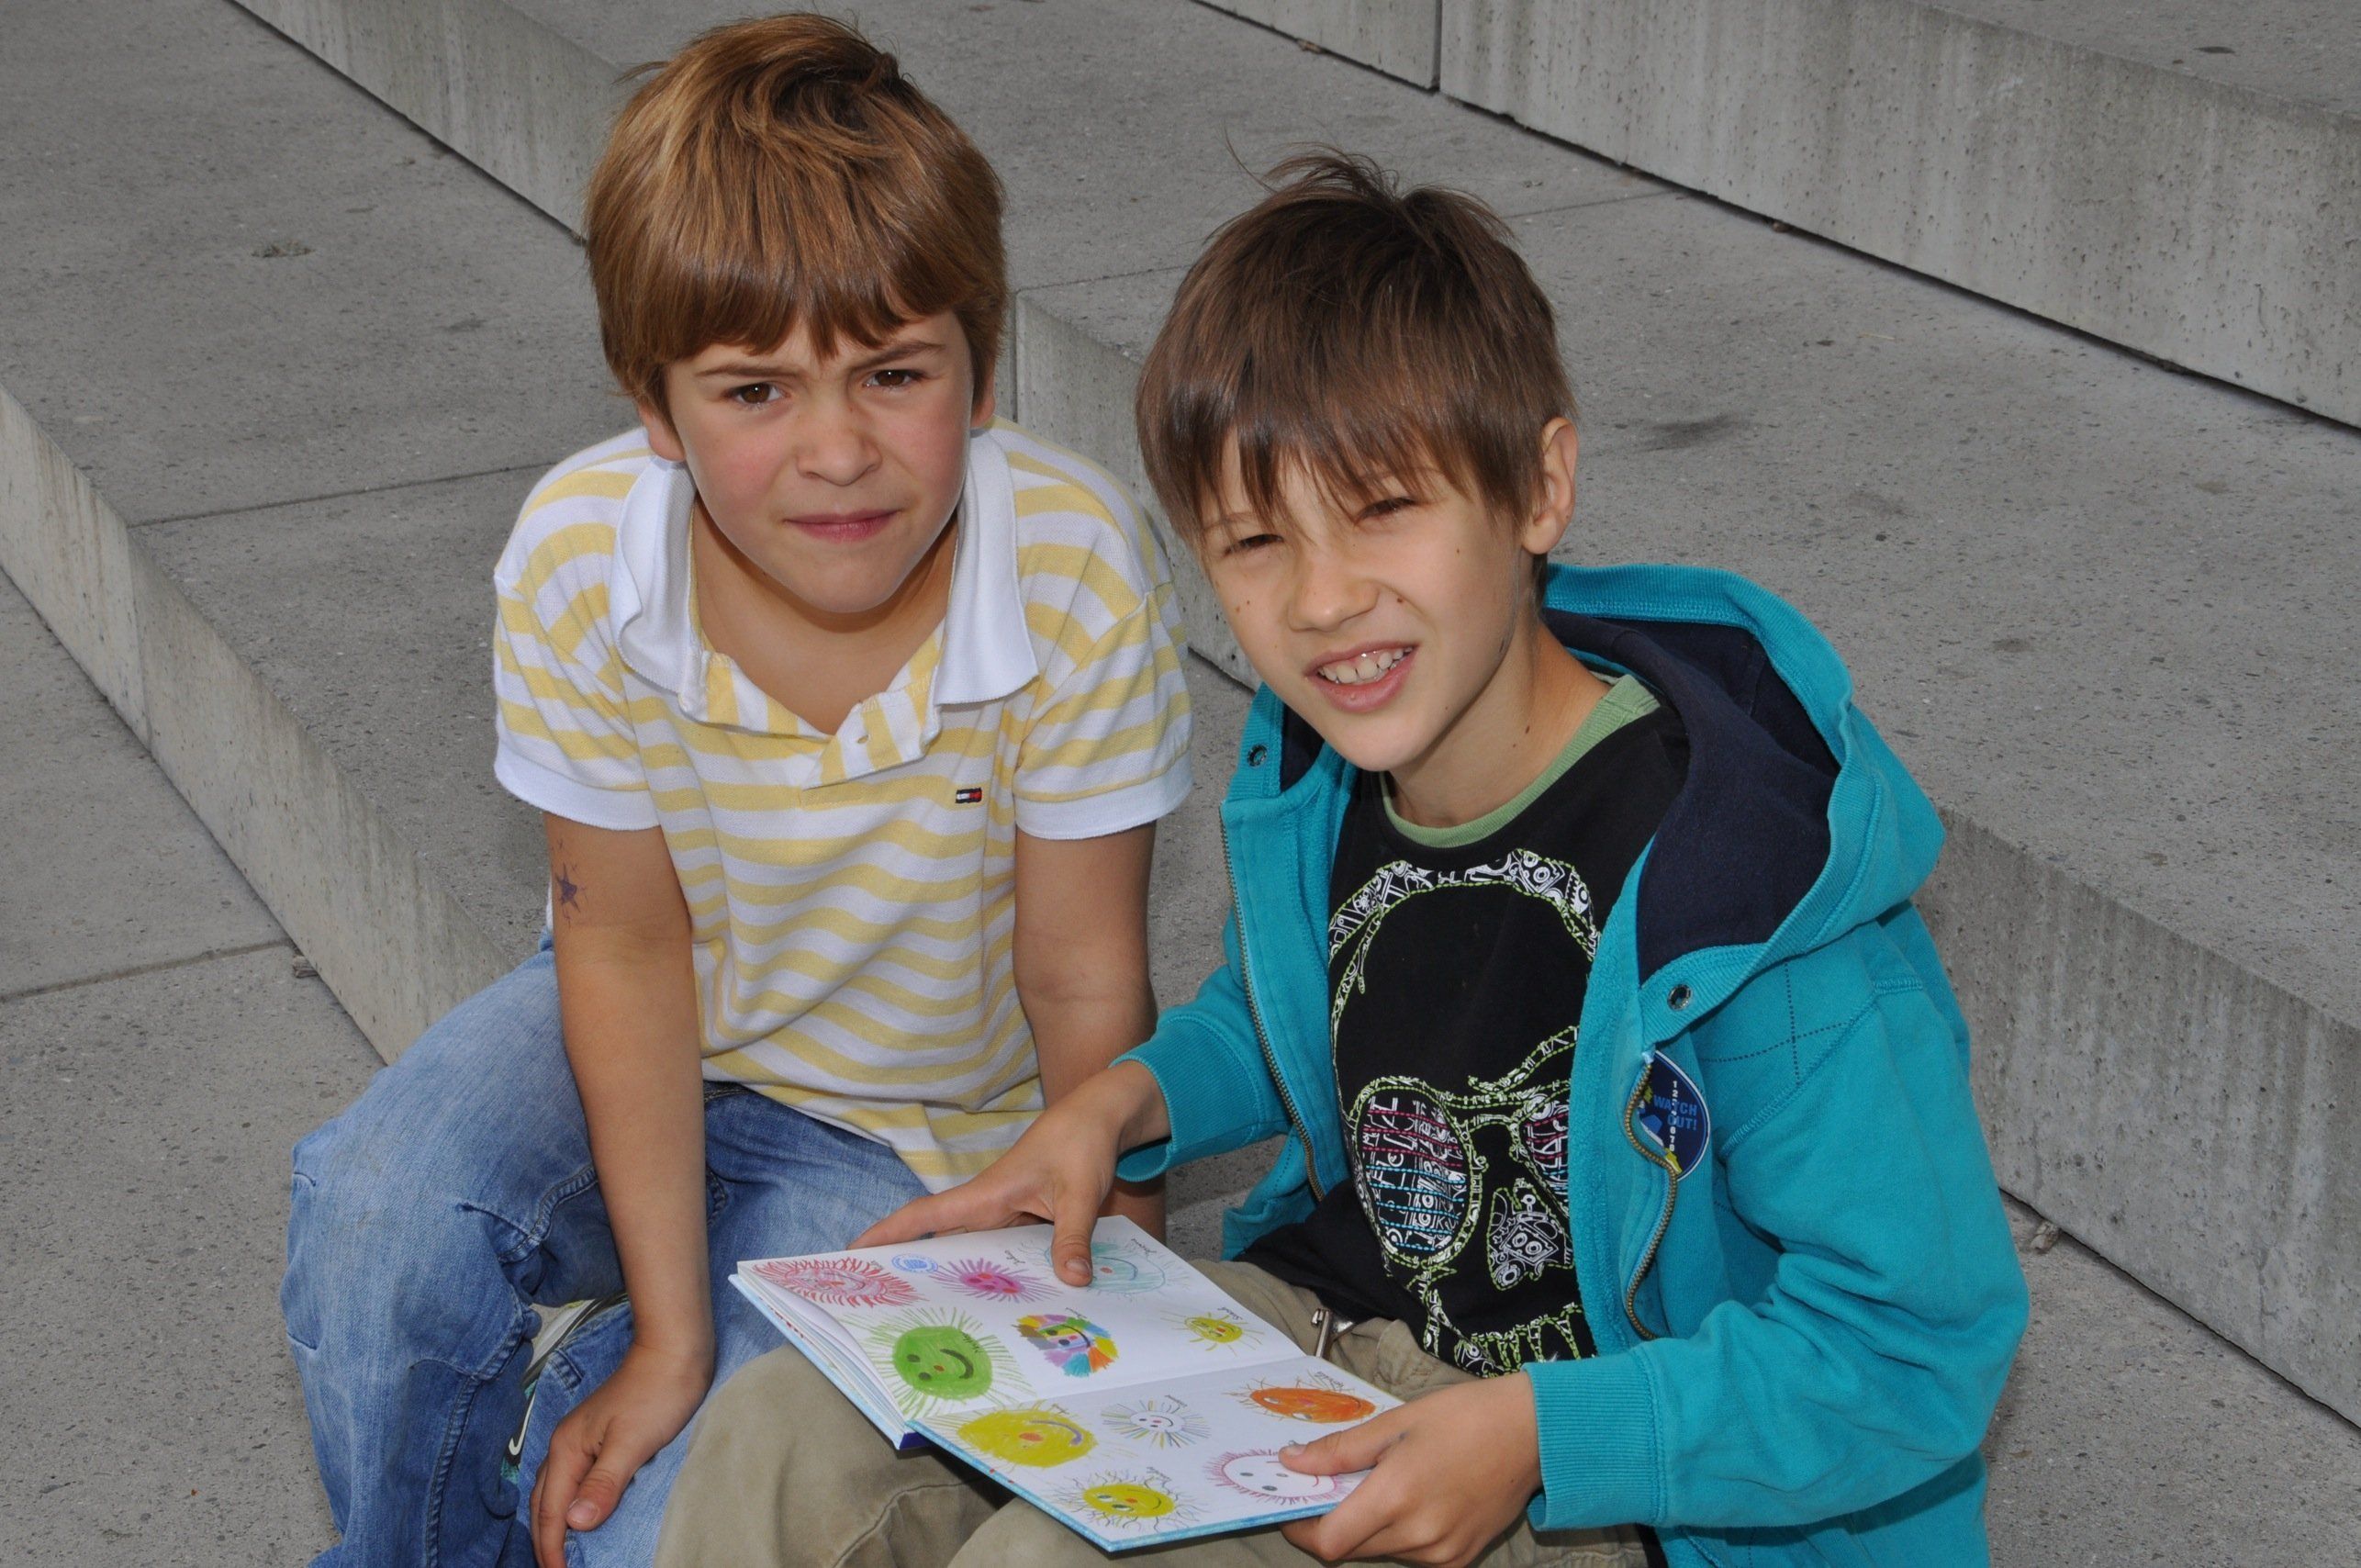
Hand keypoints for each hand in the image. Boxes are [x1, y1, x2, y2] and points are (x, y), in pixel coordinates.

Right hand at [530, 1336, 713, 1567]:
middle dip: (546, 1539)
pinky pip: (575, 1478)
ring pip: (556, 1490)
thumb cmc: (659, 1391)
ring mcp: (582, 1438)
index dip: (552, 1548)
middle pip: (544, 1502)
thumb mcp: (633, 1443)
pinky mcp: (600, 1435)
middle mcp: (567, 1445)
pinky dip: (573, 1502)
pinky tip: (584, 1511)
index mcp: (568, 1449)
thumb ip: (603, 1484)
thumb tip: (574, 1522)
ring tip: (564, 1551)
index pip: (551, 1511)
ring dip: (556, 1522)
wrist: (676, 1349)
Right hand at [851, 1061, 1164, 1285]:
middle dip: (909, 1270)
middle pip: (936, 1242)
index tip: (852, 1253)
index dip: (887, 1233)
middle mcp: (985, 1208)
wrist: (1097, 1120)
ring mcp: (1001, 1216)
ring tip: (925, 1322)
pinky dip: (990, 1276)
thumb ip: (1074, 1237)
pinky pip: (997, 1254)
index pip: (924, 1216)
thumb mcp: (1079, 1194)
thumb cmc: (1079, 1145)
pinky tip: (995, 1308)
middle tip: (880, 1312)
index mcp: (985, 1196)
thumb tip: (1071, 1281)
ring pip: (966, 1252)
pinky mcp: (1020, 1222)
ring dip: (949, 1278)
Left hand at [1277, 1374, 1541, 1567]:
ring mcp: (1441, 1553)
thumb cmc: (1462, 1417)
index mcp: (1396, 1497)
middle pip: (1352, 1549)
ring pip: (1381, 1552)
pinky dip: (1398, 1535)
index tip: (1293, 1509)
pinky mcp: (1459, 1559)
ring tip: (1382, 1486)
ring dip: (1367, 1529)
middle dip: (1333, 1524)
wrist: (1530, 1433)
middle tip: (1334, 1488)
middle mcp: (1417, 1535)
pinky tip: (1413, 1501)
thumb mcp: (1395, 1422)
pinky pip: (1411, 1556)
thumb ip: (1339, 1450)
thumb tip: (1291, 1462)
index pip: (1329, 1542)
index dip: (1301, 1531)